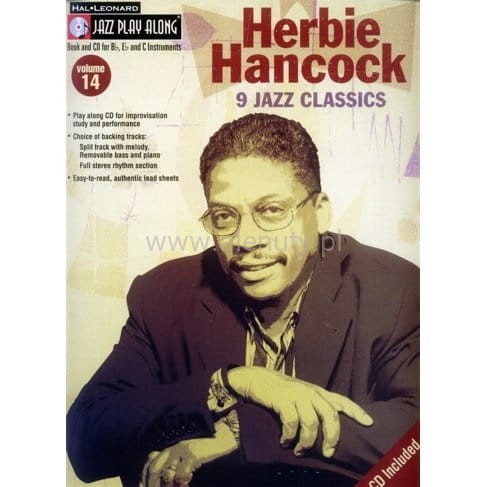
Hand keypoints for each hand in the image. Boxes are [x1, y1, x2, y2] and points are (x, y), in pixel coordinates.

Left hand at [140, 419, 237, 486]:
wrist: (223, 441)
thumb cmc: (204, 455)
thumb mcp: (185, 461)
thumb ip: (172, 468)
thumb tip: (160, 477)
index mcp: (169, 451)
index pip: (149, 465)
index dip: (144, 480)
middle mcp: (173, 449)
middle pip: (154, 469)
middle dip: (153, 484)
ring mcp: (183, 450)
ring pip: (167, 473)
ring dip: (168, 486)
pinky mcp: (193, 454)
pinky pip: (182, 472)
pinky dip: (181, 482)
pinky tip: (187, 484)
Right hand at [228, 366, 372, 457]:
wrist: (257, 379)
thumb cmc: (280, 391)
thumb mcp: (301, 395)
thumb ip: (314, 406)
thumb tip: (325, 429)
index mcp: (317, 392)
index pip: (341, 400)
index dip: (356, 411)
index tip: (369, 422)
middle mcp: (310, 392)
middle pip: (331, 415)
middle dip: (332, 437)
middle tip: (328, 453)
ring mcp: (297, 394)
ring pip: (311, 423)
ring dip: (307, 442)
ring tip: (299, 451)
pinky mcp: (283, 399)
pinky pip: (292, 423)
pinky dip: (289, 436)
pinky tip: (285, 442)